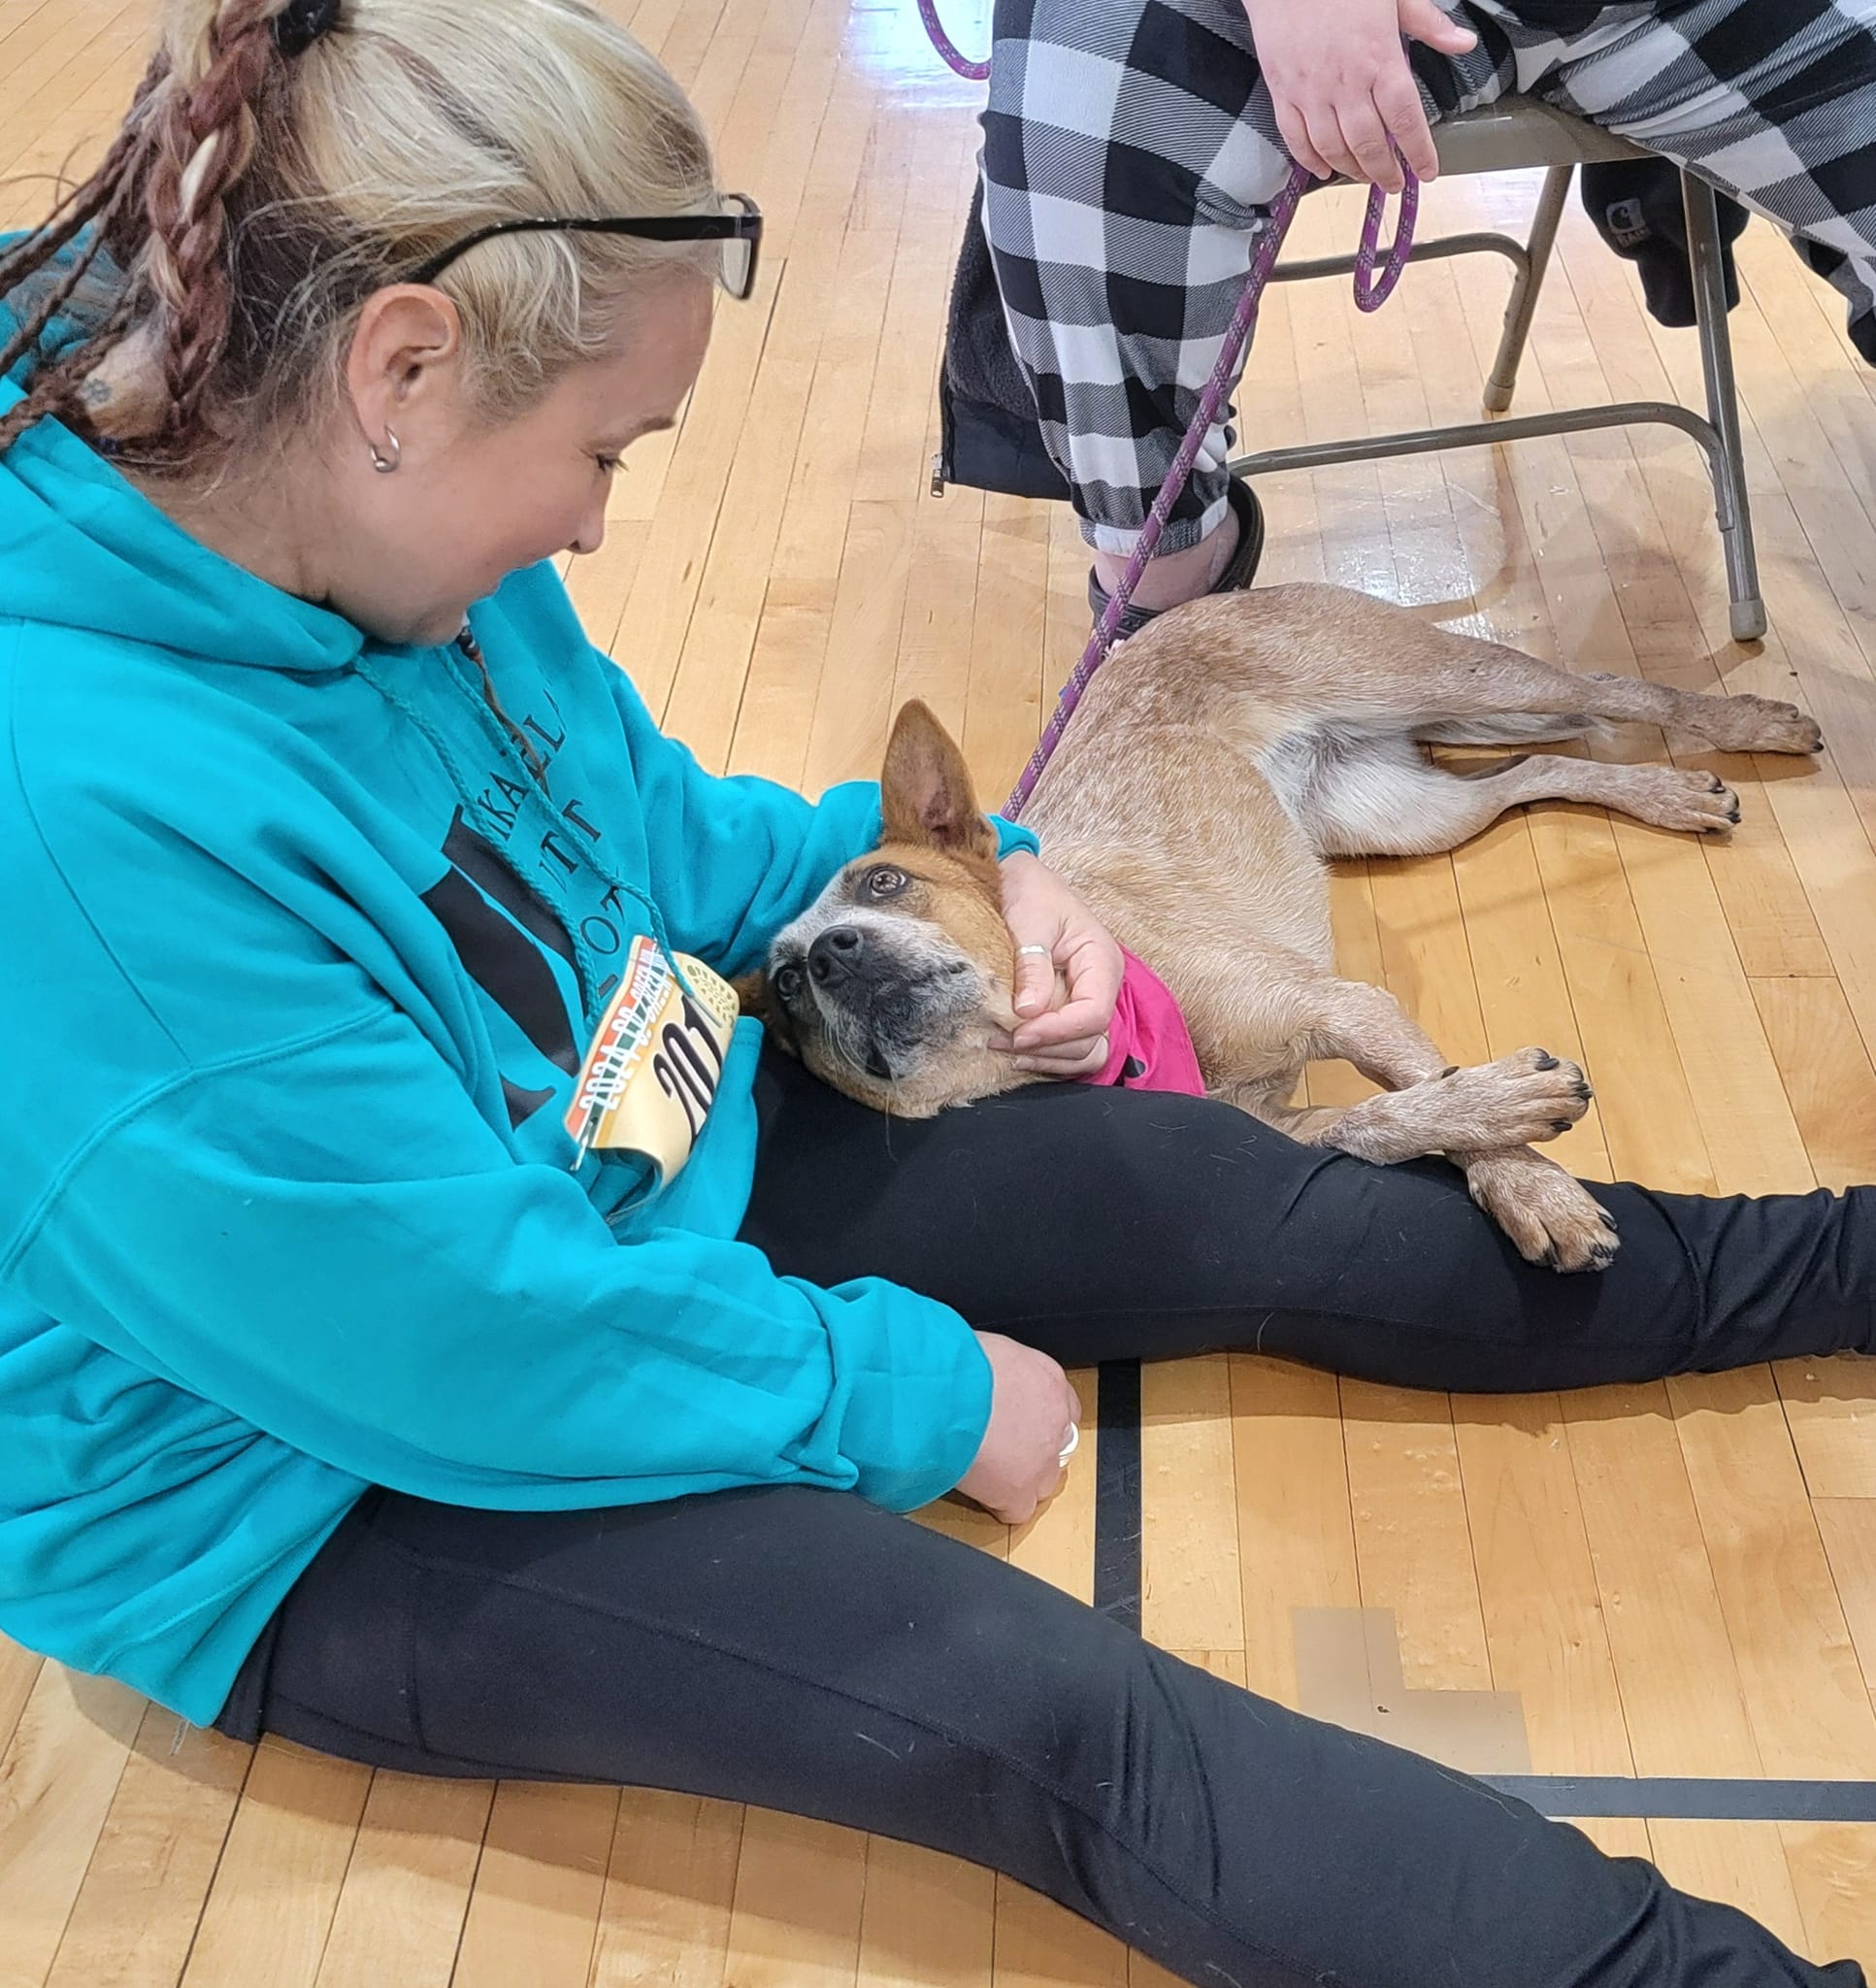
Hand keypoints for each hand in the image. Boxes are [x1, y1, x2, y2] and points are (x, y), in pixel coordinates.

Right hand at [956, 1332, 1082, 1524]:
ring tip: (989, 1471)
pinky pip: (1018, 1510)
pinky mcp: (1018, 1491)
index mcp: (1048, 1380)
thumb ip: (1000, 1370)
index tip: (1019, 1423)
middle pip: (1057, 1447)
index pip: (1061, 1407)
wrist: (946, 1393)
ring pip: (1043, 1482)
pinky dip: (1000, 1506)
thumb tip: (986, 1376)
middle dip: (1034, 1452)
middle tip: (1003, 1448)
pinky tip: (980, 1491)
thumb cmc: (958, 1364)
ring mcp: (1041, 1459)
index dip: (1038, 1420)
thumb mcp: (989, 1352)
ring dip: (1021, 1480)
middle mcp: (1055, 1420)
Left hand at [995, 851, 1123, 1078]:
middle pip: (1090, 1039)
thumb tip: (1028, 1012)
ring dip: (1046, 1057)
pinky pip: (1067, 1045)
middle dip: (1048, 1047)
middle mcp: (1101, 986)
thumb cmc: (1028, 892)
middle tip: (1001, 1040)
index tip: (1018, 1033)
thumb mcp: (1029, 922)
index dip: (1057, 1031)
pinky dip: (1044, 1054)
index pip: (1094, 1014)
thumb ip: (1032, 967)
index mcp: (1101, 961)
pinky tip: (1013, 1048)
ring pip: (1083, 1050)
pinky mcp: (1069, 1008)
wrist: (1018, 879)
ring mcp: (1087, 1000)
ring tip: (1003, 1047)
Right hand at [1243, 0, 1476, 190]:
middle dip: (1384, 171)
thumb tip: (1463, 43)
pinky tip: (1325, 169)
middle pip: (1369, 144)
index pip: (1405, 120)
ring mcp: (1311, 91)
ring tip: (1365, 176)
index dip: (1418, 152)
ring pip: (1333, 148)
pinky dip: (1310, 160)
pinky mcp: (1283, 92)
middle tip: (1395, 183)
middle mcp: (1345, 82)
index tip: (1427, 171)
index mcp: (1379, 58)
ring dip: (1352, 169)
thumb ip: (1429, 24)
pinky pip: (1297, 139)